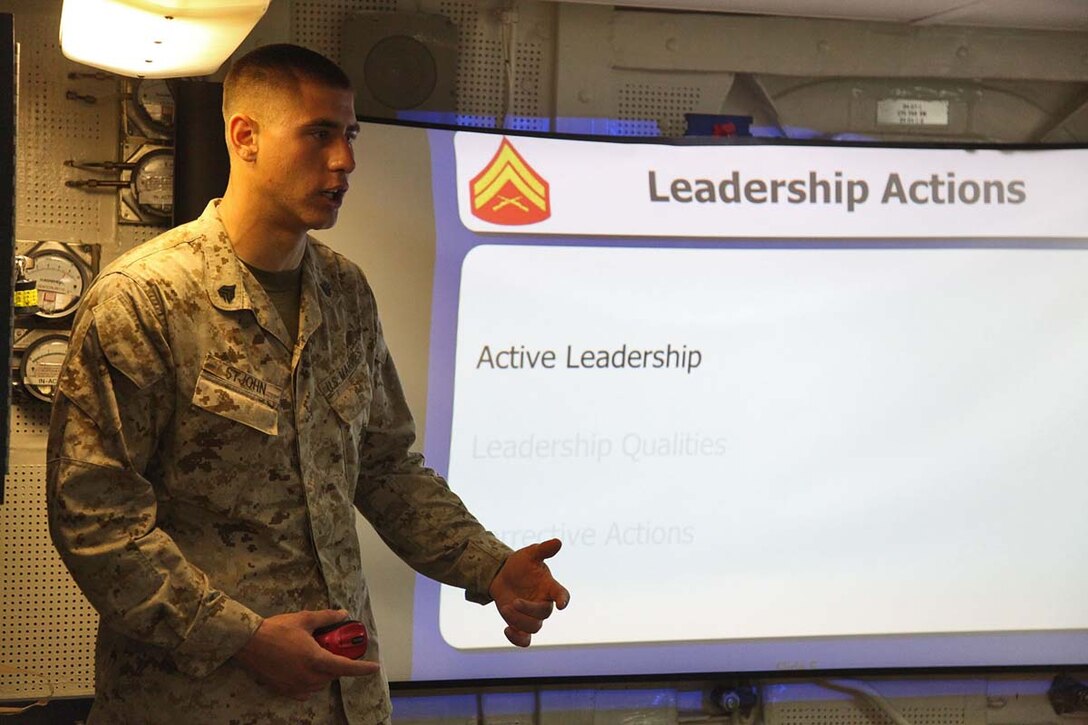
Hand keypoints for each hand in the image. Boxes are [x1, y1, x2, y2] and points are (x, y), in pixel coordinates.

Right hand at [233, 609, 379, 700]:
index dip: (363, 668)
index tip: (375, 667)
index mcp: (316, 659)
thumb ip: (327, 618)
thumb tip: (344, 614)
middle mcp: (309, 676)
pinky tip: (305, 672)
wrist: (249, 642)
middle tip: (332, 649)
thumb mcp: (305, 619)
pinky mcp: (284, 690)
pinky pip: (305, 691)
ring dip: (324, 673)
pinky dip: (310, 683)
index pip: (346, 668)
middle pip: (333, 675)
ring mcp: (296, 686)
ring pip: (320, 683)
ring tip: (315, 656)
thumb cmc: (278, 629)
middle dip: (337, 664)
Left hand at [488, 538, 569, 646]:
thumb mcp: (529, 554)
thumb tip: (558, 542)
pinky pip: (524, 640)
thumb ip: (543, 550)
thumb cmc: (520, 564)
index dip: (563, 599)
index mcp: (550, 587)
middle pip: (544, 614)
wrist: (502, 576)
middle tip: (513, 602)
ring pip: (534, 628)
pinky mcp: (521, 625)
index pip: (561, 594)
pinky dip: (517, 639)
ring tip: (506, 607)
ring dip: (519, 620)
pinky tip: (506, 629)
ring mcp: (532, 616)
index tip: (562, 604)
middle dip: (528, 610)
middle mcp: (543, 603)